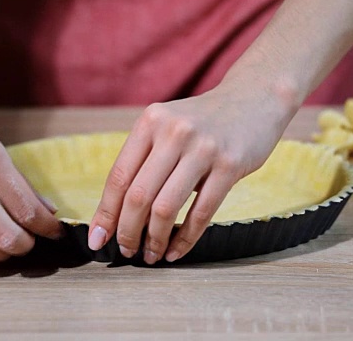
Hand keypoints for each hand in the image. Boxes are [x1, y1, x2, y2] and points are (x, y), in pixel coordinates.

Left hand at [88, 81, 297, 263]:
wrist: (255, 98)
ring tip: (150, 255)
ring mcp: (203, 148)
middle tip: (125, 251)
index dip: (105, 213)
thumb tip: (116, 213)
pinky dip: (185, 239)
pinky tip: (176, 251)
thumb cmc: (203, 121)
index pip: (119, 176)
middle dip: (127, 232)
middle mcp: (173, 132)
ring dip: (154, 239)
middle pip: (138, 195)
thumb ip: (144, 159)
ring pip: (166, 208)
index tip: (97, 239)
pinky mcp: (230, 165)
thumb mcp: (167, 126)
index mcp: (150, 122)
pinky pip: (201, 212)